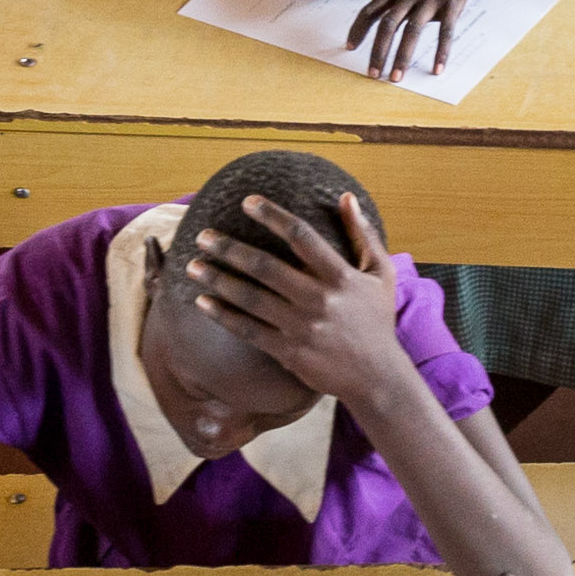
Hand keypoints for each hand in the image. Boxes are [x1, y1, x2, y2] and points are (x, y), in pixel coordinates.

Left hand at [176, 194, 420, 407]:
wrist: (376, 377)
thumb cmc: (377, 320)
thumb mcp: (381, 274)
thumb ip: (363, 234)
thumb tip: (347, 198)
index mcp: (341, 277)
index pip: (302, 237)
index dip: (273, 216)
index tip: (248, 202)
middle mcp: (320, 299)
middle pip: (266, 267)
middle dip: (229, 249)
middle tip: (203, 236)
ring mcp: (302, 327)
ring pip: (251, 298)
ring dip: (218, 280)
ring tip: (193, 266)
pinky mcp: (289, 352)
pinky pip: (249, 330)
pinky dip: (223, 316)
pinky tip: (202, 302)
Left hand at [350, 0, 487, 75]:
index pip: (371, 10)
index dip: (358, 30)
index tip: (349, 46)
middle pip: (387, 26)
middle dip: (377, 51)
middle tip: (372, 74)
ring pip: (411, 31)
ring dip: (402, 56)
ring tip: (397, 77)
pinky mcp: (452, 2)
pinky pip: (445, 31)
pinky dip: (441, 51)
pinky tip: (438, 68)